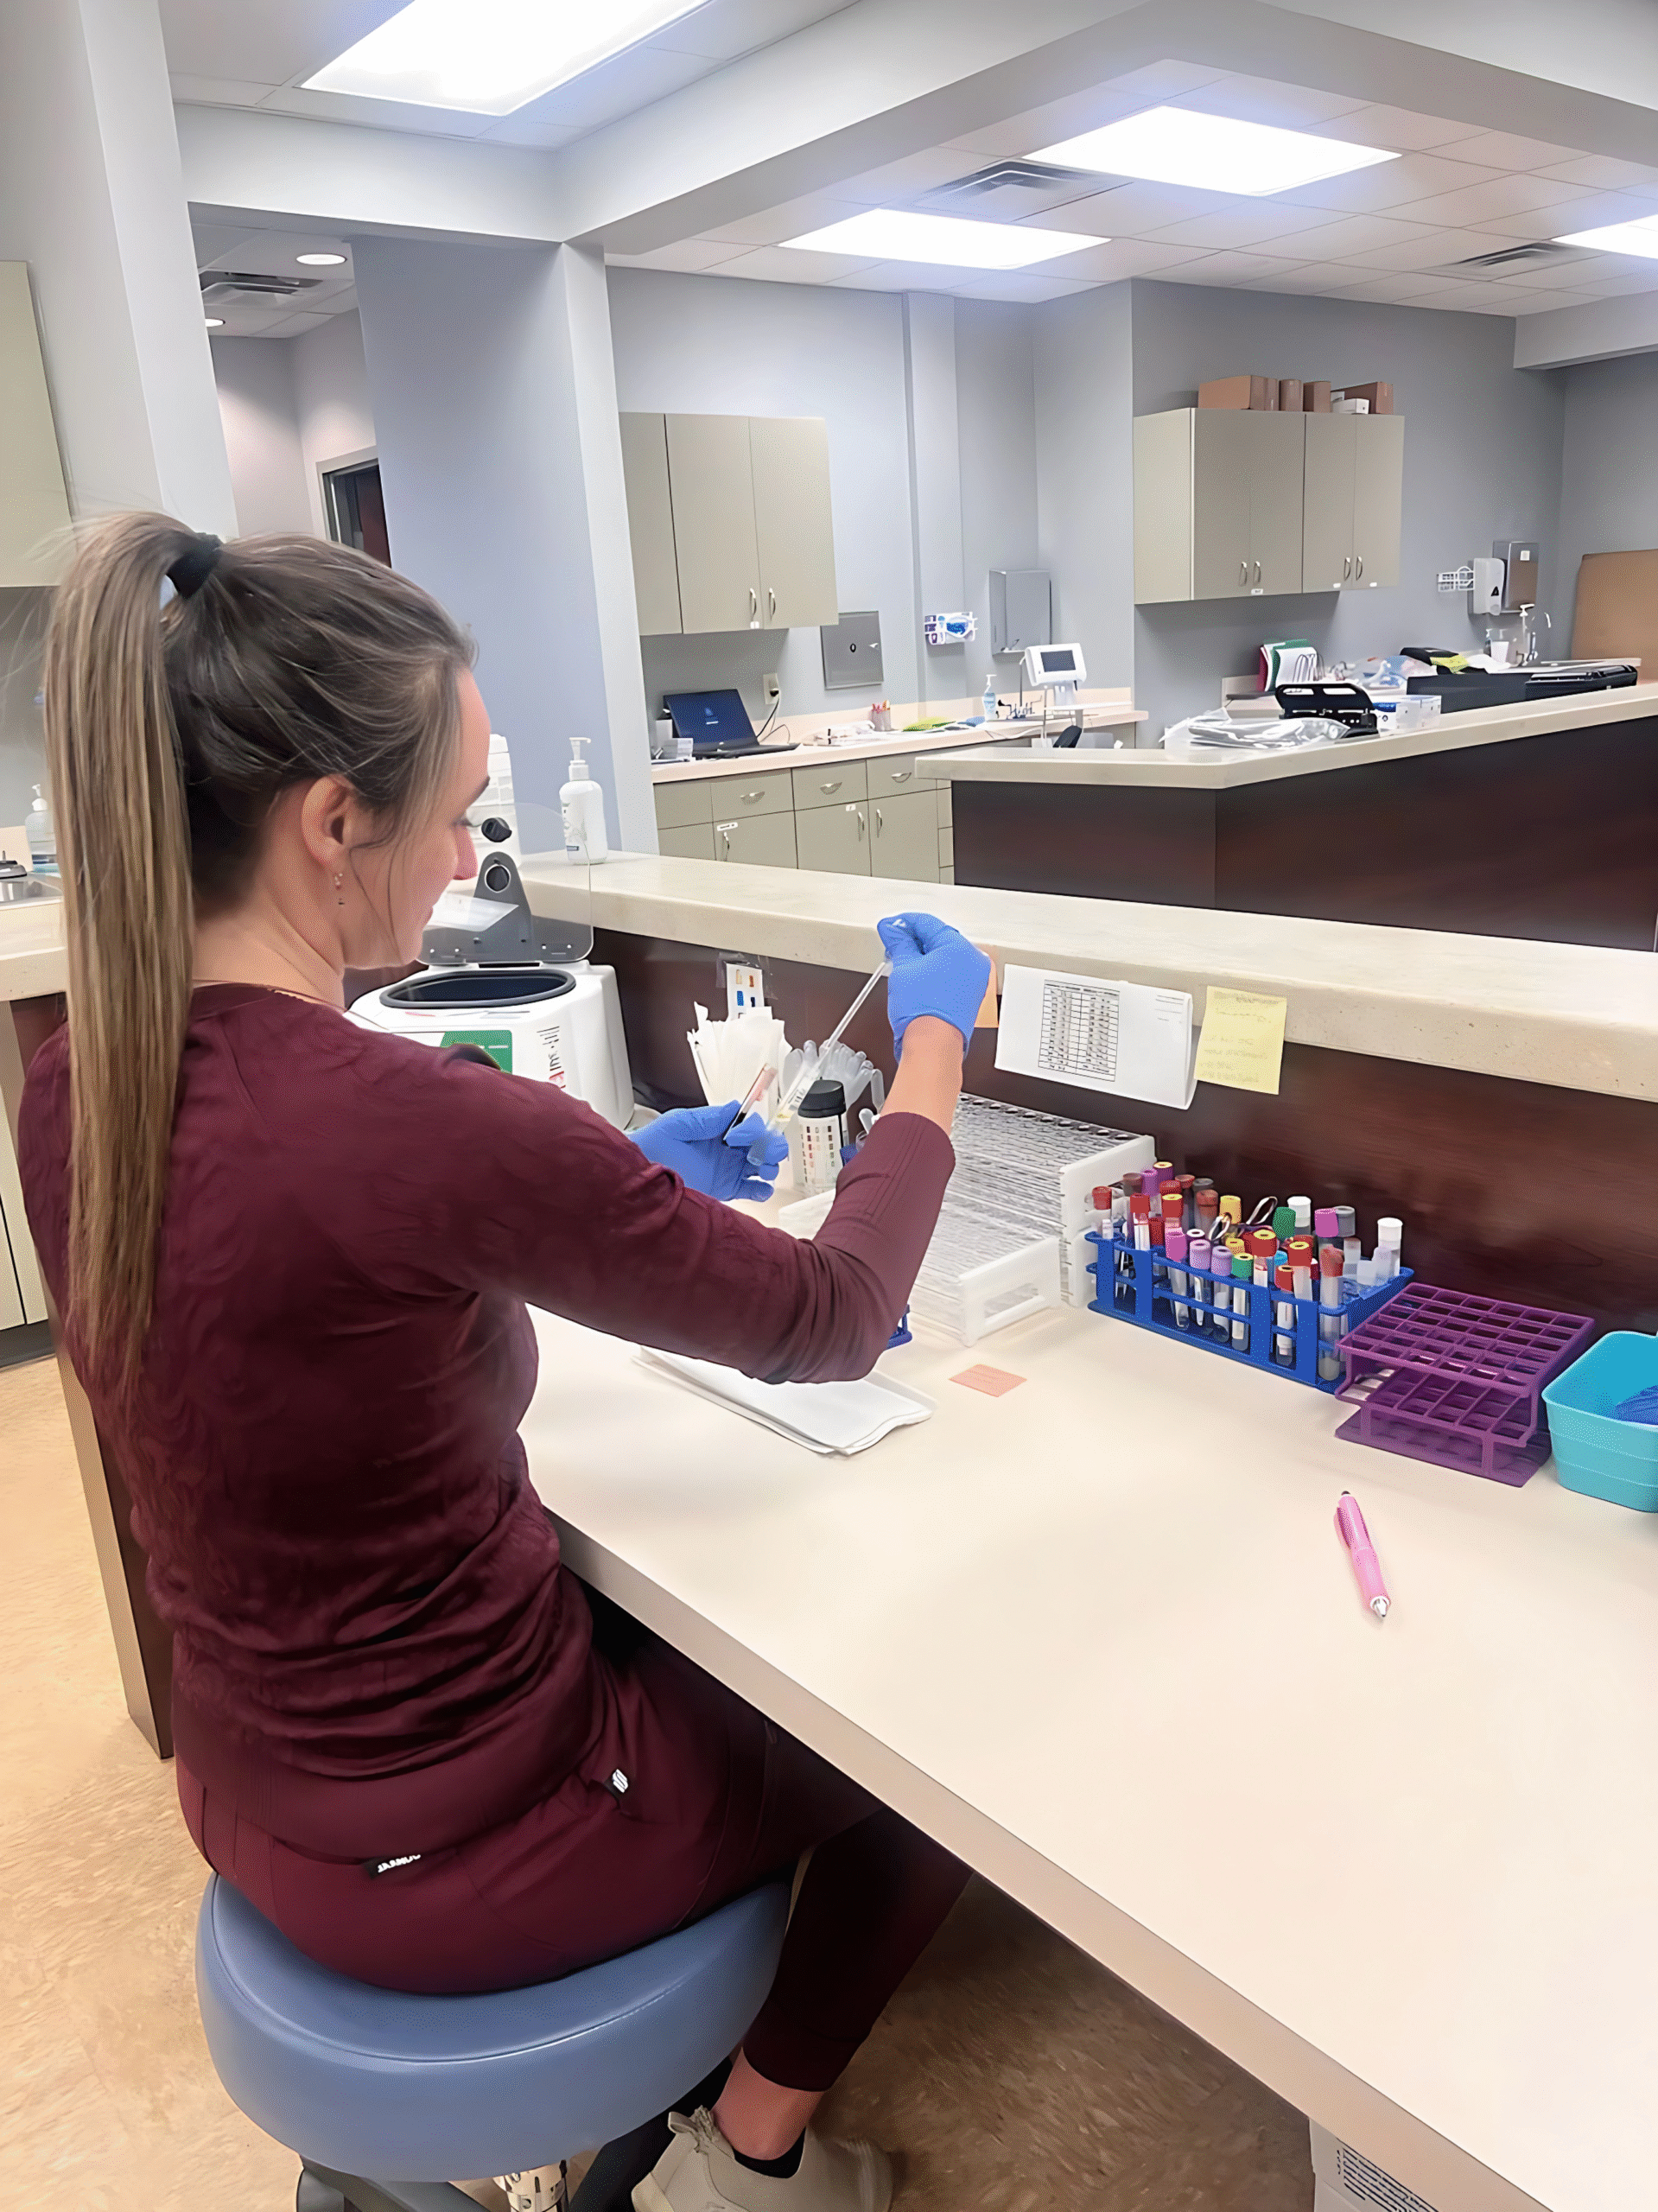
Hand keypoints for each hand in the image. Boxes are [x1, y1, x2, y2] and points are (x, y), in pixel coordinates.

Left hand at [629, 1101, 789, 1202]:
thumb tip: (735, 1107)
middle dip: (771, 1146)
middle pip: (762, 1143)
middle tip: (767, 1153)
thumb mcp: (677, 1125)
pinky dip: (763, 1189)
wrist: (638, 1179)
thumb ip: (707, 1118)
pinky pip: (753, 1189)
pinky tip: (761, 1187)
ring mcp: (728, 1169)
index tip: (738, 1137)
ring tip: (764, 1169)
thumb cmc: (651, 1149)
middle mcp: (726, 1148)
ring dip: (770, 1165)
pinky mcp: (727, 1190)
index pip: (748, 1124)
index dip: (751, 1129)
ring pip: (762, 1165)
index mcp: (717, 1128)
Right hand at [877, 911, 991, 1051]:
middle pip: (939, 939)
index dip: (905, 923)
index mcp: (960, 948)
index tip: (891, 926)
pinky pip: (950, 973)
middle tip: (893, 941)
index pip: (929, 923)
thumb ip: (899, 942)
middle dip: (915, 939)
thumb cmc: (923, 1011)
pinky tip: (916, 975)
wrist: (932, 1045)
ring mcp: (973, 980)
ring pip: (945, 957)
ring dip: (923, 955)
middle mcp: (972, 962)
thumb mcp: (903, 966)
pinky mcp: (969, 996)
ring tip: (902, 959)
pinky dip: (933, 970)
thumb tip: (893, 930)